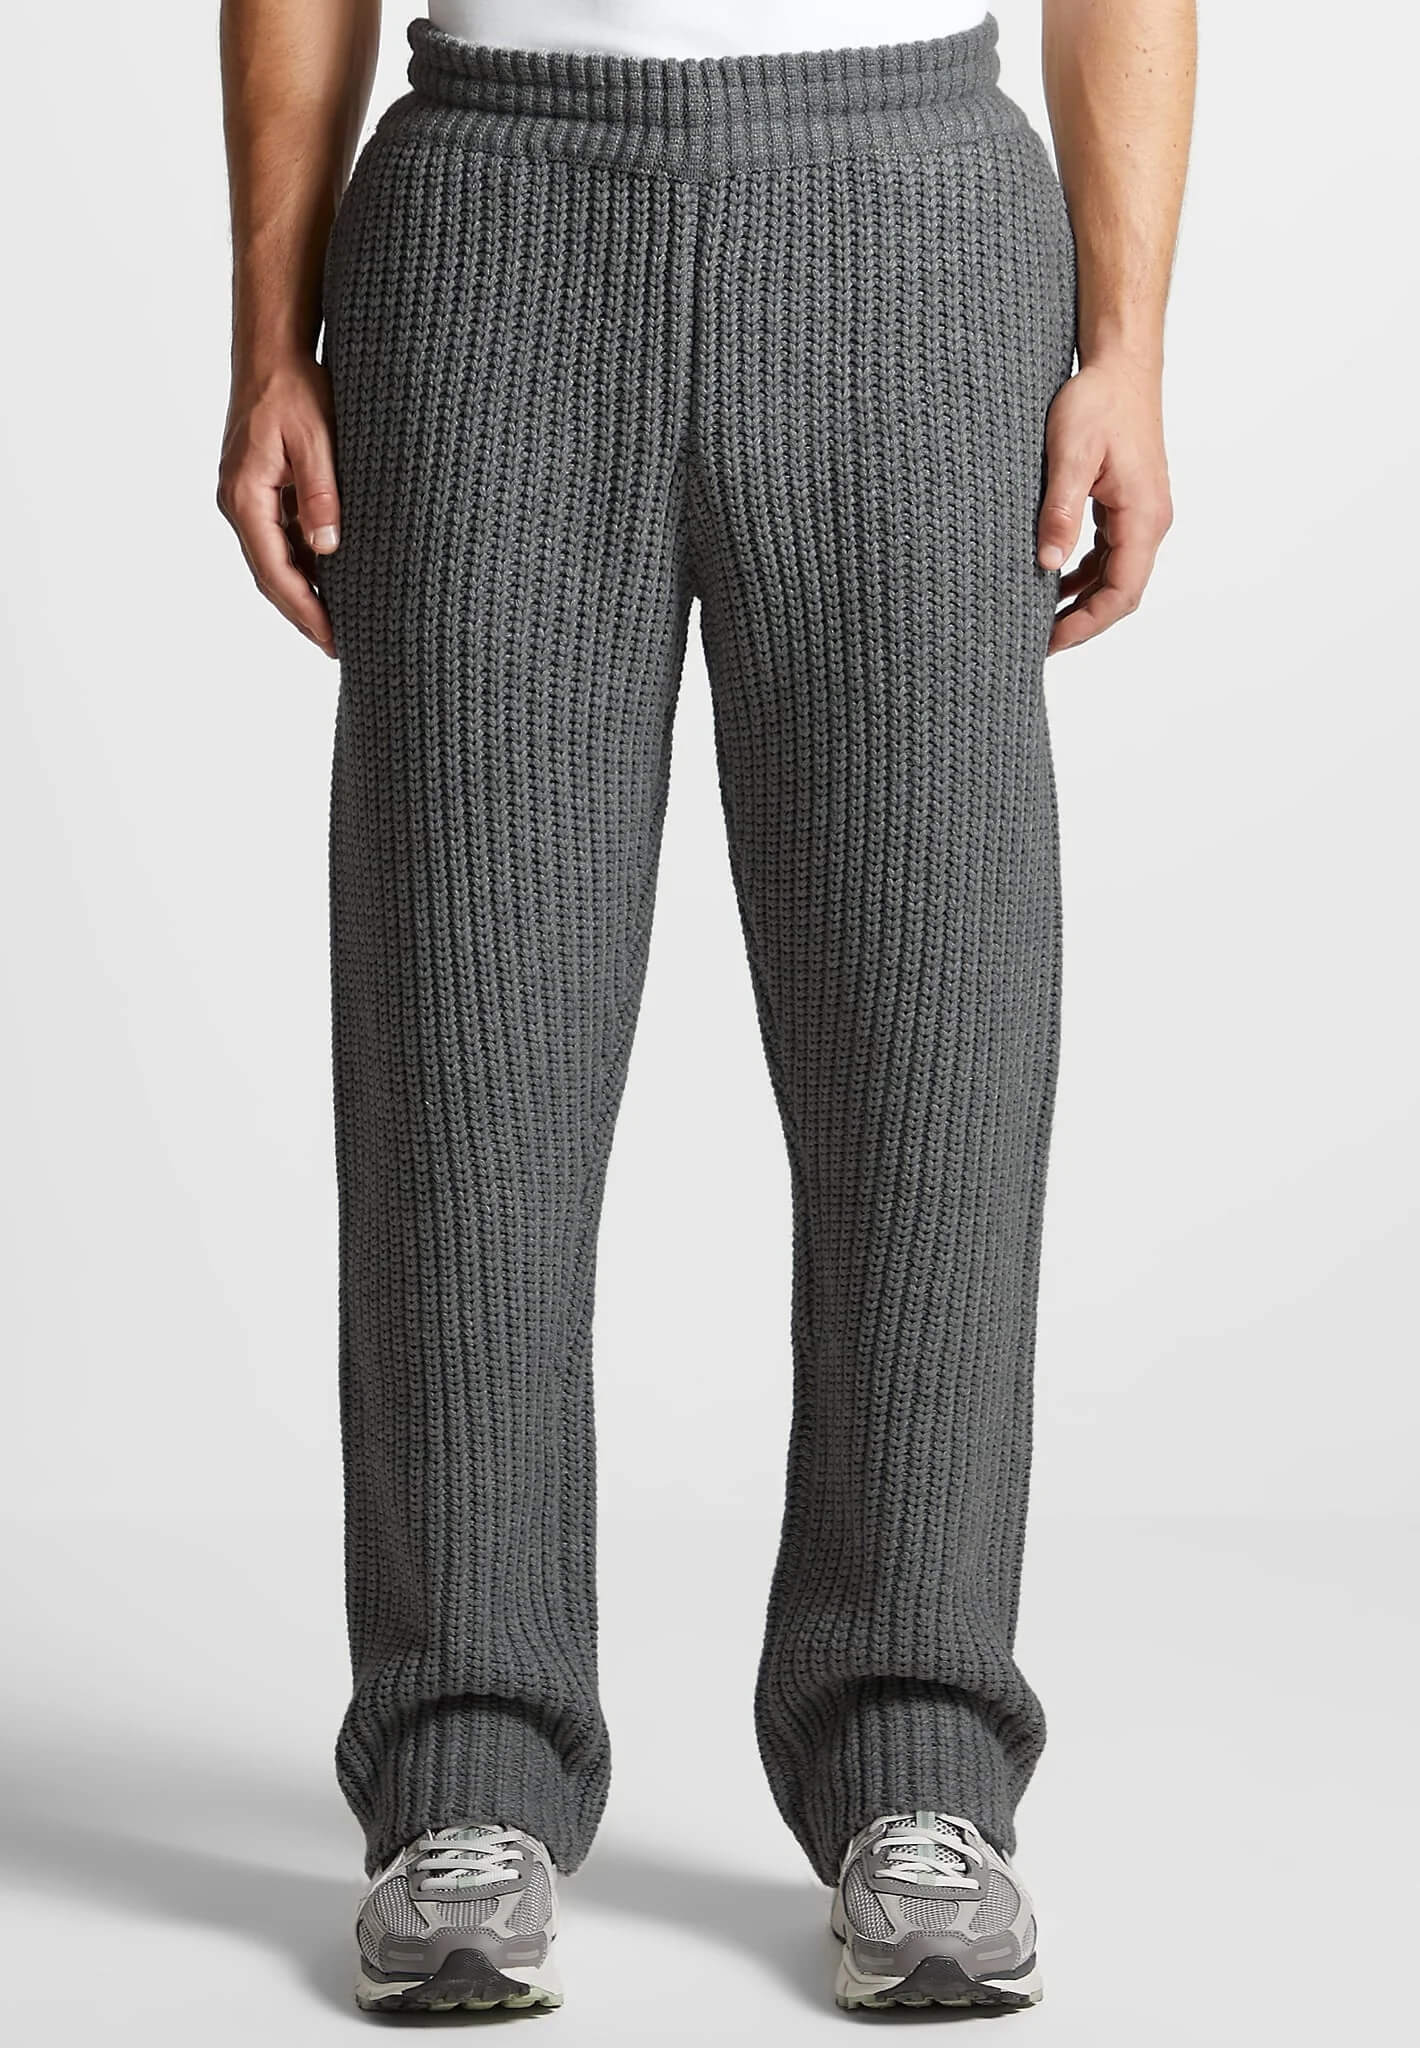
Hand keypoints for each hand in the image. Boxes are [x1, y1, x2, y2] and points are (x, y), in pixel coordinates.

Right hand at [217, 355, 340, 655]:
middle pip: (270, 575)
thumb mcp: (316, 439)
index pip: (275, 570)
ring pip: (274, 560)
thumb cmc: (294, 388)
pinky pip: (279, 539)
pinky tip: (329, 581)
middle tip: (337, 647)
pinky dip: (302, 565)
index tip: (331, 638)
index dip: (305, 609)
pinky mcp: (260, 491)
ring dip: (302, 593)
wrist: (272, 352)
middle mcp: (238, 502)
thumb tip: (326, 549)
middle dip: (302, 613)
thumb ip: (320, 494)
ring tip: (337, 625)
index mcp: (245, 496)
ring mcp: (247, 498)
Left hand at [1036, 354, 1172, 654]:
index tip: (1050, 641)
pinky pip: (1111, 554)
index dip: (1087, 624)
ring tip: (1041, 618)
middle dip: (1083, 622)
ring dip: (1083, 600)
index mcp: (1143, 516)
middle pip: (1122, 592)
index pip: (1121, 592)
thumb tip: (1048, 563)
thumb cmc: (1097, 401)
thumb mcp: (1070, 454)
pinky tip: (1054, 580)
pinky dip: (1085, 574)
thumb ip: (1061, 510)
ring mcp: (1142, 514)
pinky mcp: (1128, 505)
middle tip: (1039, 642)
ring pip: (1116, 575)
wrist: (1120, 364)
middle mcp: (1150, 521)